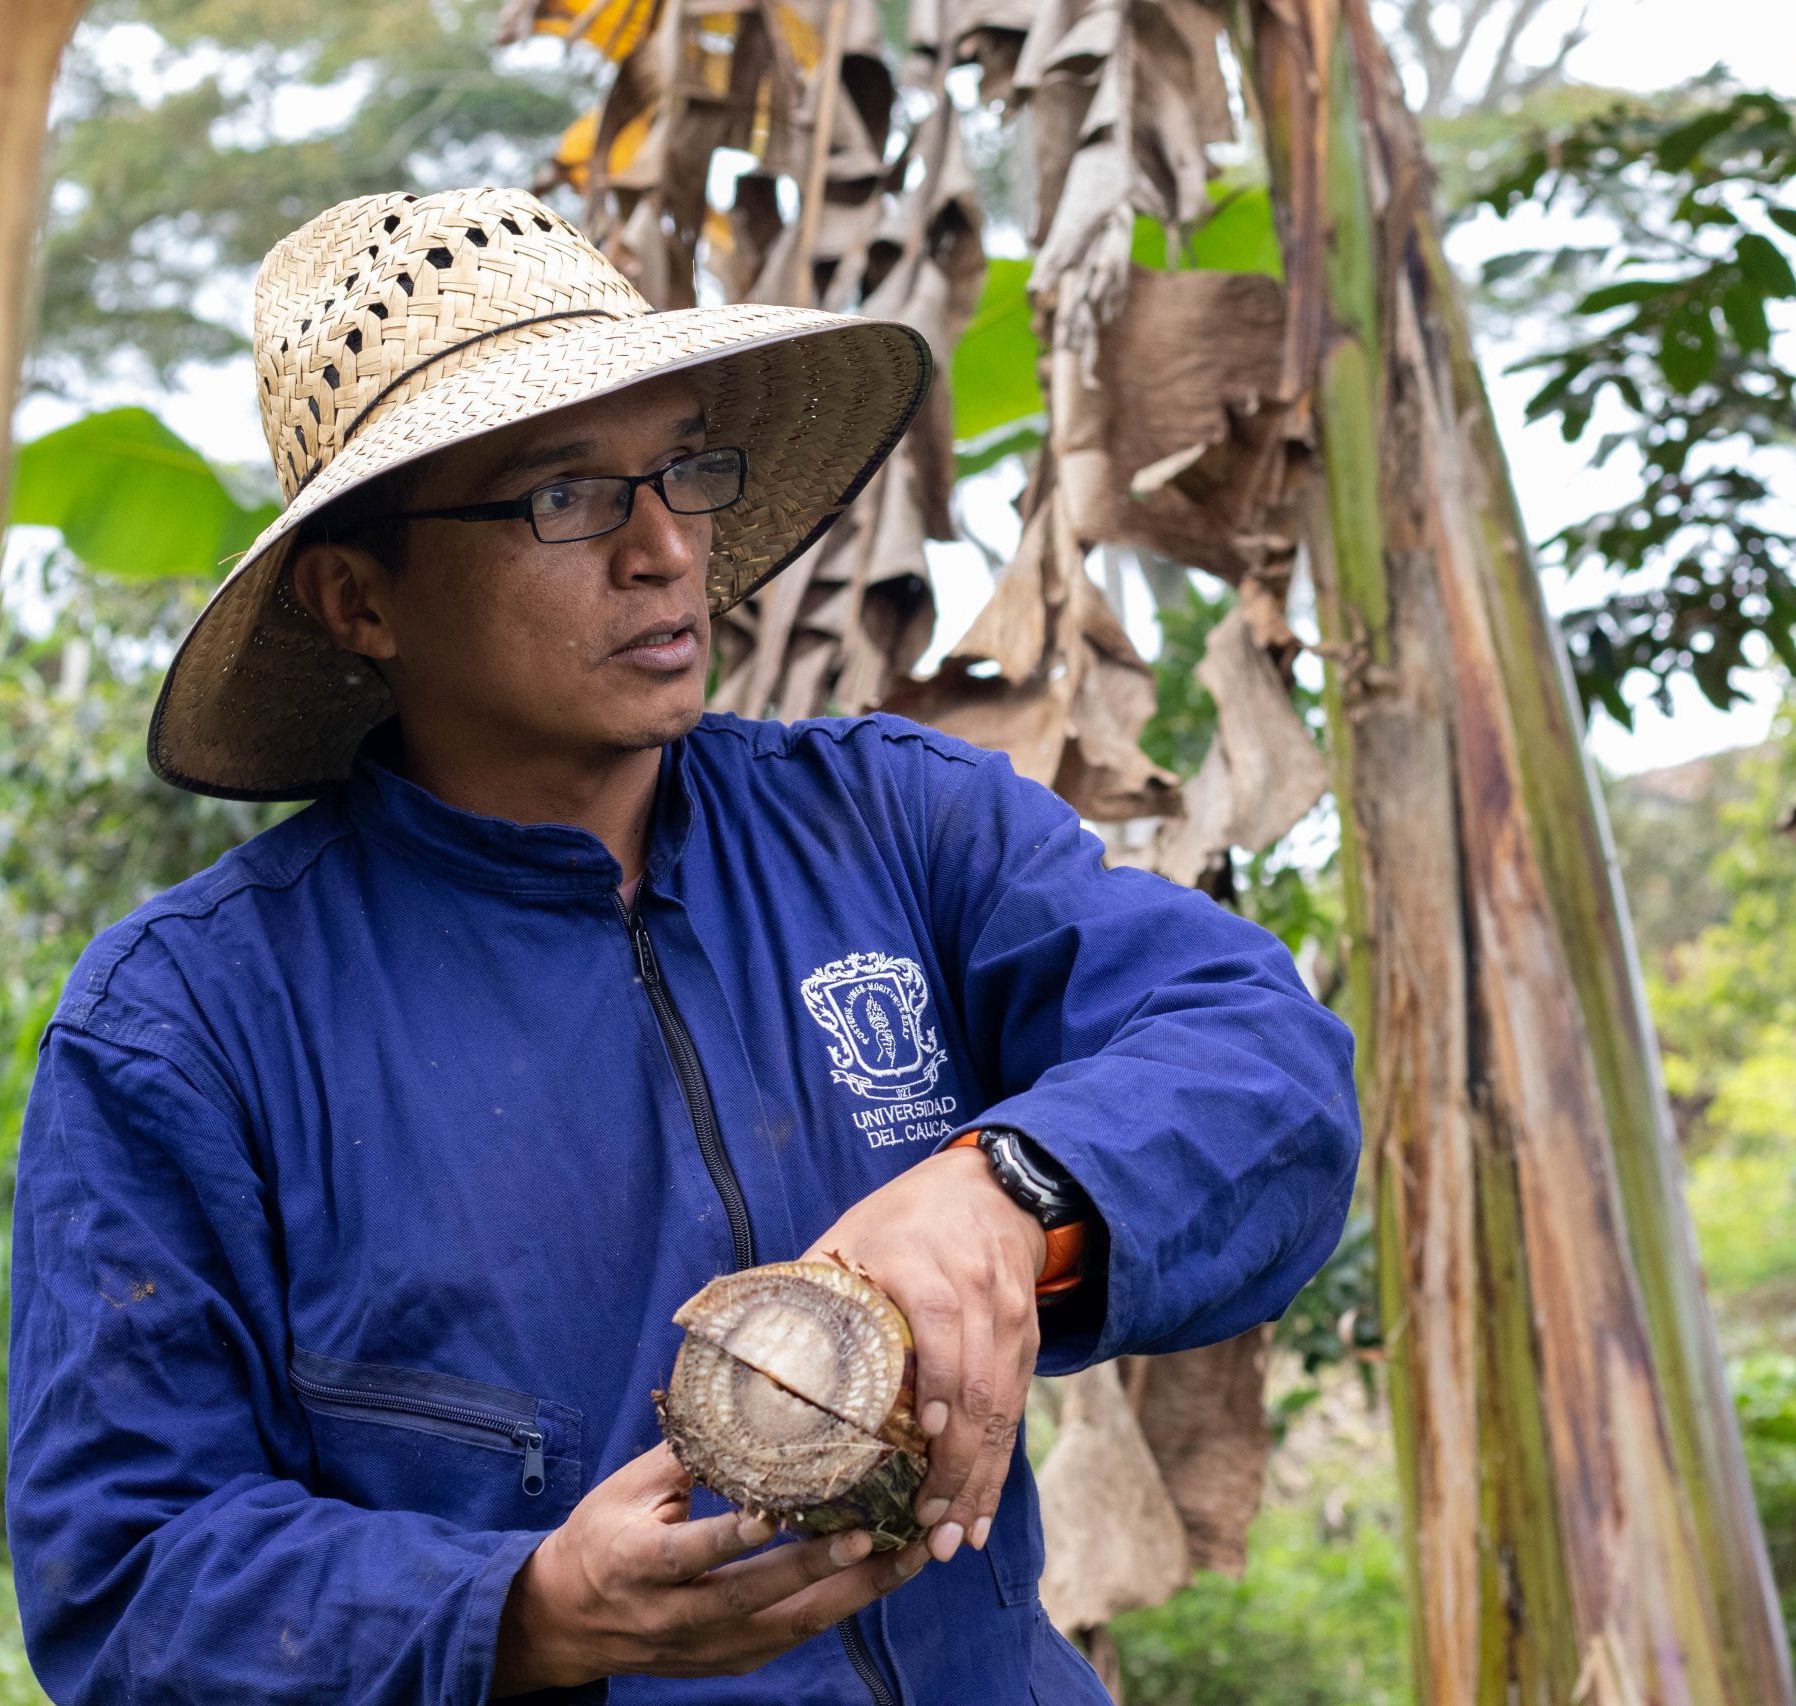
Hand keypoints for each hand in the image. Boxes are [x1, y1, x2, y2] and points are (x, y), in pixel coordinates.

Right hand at [491, 1443, 925, 1694]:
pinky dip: (838, 1606)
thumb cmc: (601, 1538)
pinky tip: (881, 1574)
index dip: (732, 1537)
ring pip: (787, 1627)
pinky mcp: (729, 1661)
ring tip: (907, 1556)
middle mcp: (675, 1614)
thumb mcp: (627, 1490)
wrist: (565, 1622)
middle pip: (752, 1599)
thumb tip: (740, 1397)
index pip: (690, 1554)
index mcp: (641, 1564)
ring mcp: (705, 1646)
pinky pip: (792, 1636)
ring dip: (851, 1594)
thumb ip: (686, 1455)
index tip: (775, 1512)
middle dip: (816, 1570)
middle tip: (872, 1535)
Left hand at [802, 1146, 1045, 1566]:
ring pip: (1002, 1409)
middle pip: (978, 1384)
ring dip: (979, 1479)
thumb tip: (744, 1353)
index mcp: (926, 1266)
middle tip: (927, 1526)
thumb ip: (810, 1291)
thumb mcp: (851, 1237)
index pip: (939, 1324)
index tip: (923, 1436)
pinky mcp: (1029, 1343)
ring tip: (951, 1539)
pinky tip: (980, 1512)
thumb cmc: (904, 1218)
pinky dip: (998, 1466)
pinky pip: (1016, 1412)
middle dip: (956, 1462)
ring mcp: (1011, 1320)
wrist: (991, 1187)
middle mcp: (977, 1293)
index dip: (938, 1381)